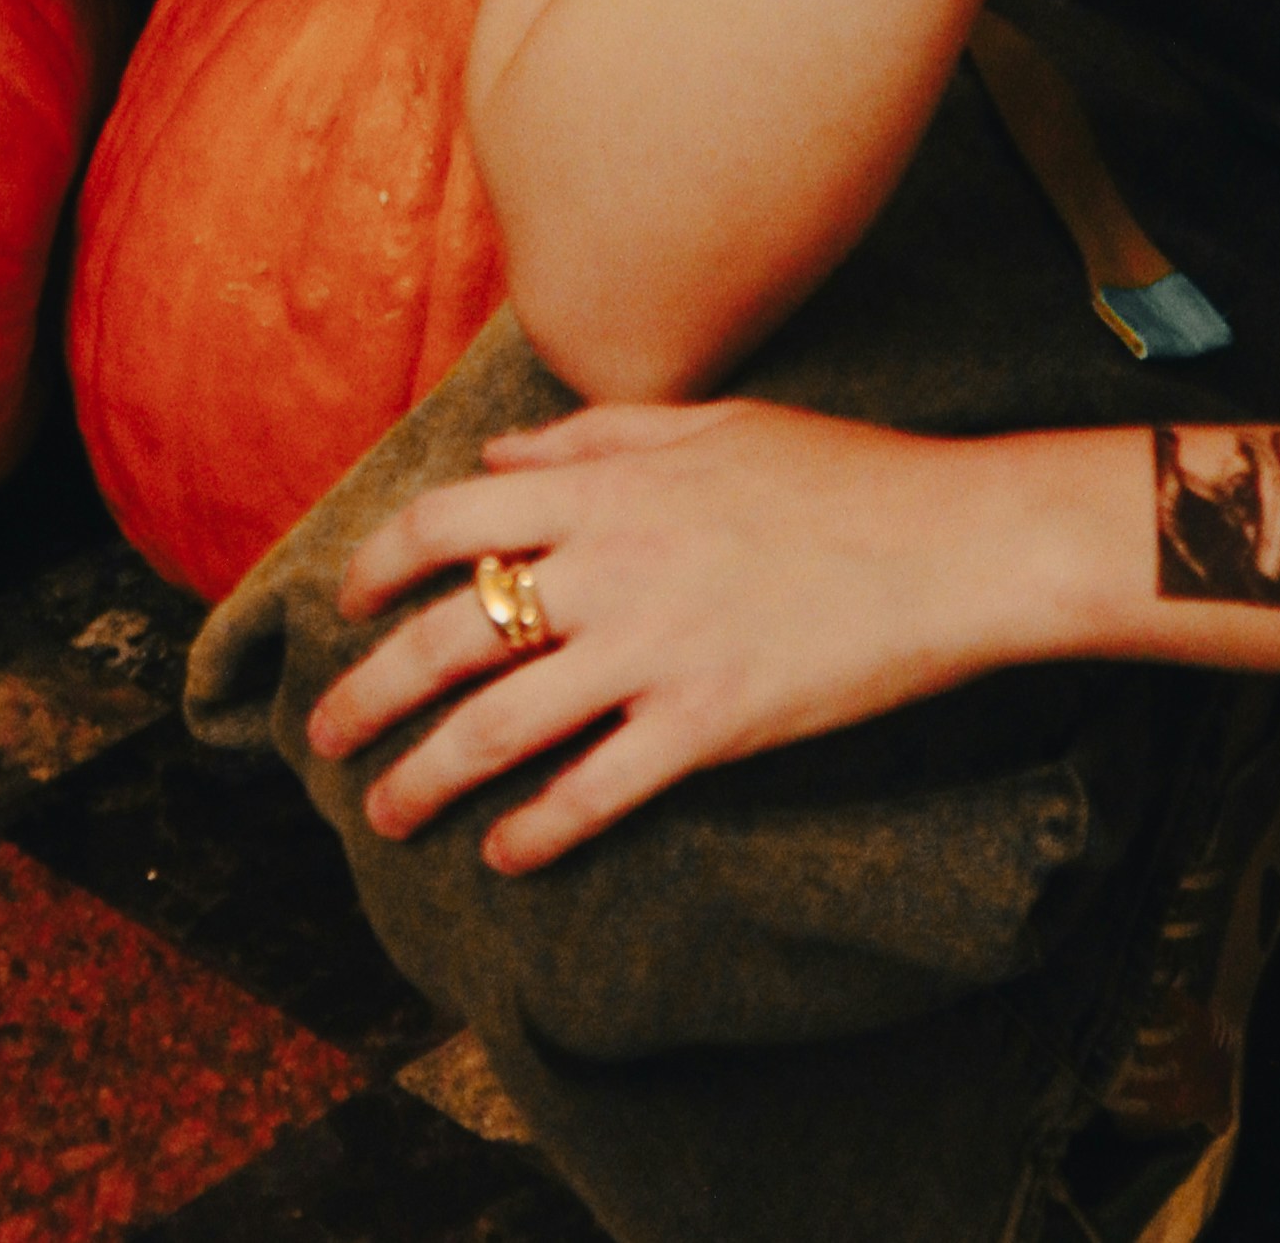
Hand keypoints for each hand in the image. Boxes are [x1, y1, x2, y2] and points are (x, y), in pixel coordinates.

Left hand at [303, 402, 1039, 872]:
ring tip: (387, 812)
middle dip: (367, 694)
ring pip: (500, 727)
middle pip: (446, 637)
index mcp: (602, 487)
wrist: (954, 542)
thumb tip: (498, 456)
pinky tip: (506, 857)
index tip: (347, 603)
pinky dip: (539, 832)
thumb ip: (593, 434)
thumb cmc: (843, 474)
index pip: (444, 523)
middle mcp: (607, 569)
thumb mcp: (711, 423)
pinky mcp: (708, 725)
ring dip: (428, 777)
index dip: (378, 565)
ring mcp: (653, 652)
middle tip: (325, 739)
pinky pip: (598, 791)